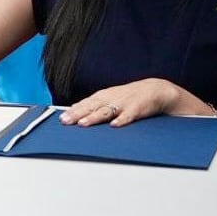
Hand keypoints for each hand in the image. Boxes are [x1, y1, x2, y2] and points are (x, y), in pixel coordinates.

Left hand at [58, 79, 184, 127]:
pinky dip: (122, 120)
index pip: (85, 104)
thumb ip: (95, 105)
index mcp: (104, 96)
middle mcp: (111, 99)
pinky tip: (115, 125)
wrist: (155, 90)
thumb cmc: (130, 96)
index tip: (61, 119)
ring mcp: (124, 103)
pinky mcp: (137, 109)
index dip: (73, 111)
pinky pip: (129, 116)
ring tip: (83, 123)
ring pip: (107, 111)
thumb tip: (75, 111)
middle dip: (78, 114)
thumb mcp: (110, 98)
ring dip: (94, 117)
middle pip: (92, 107)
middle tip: (66, 121)